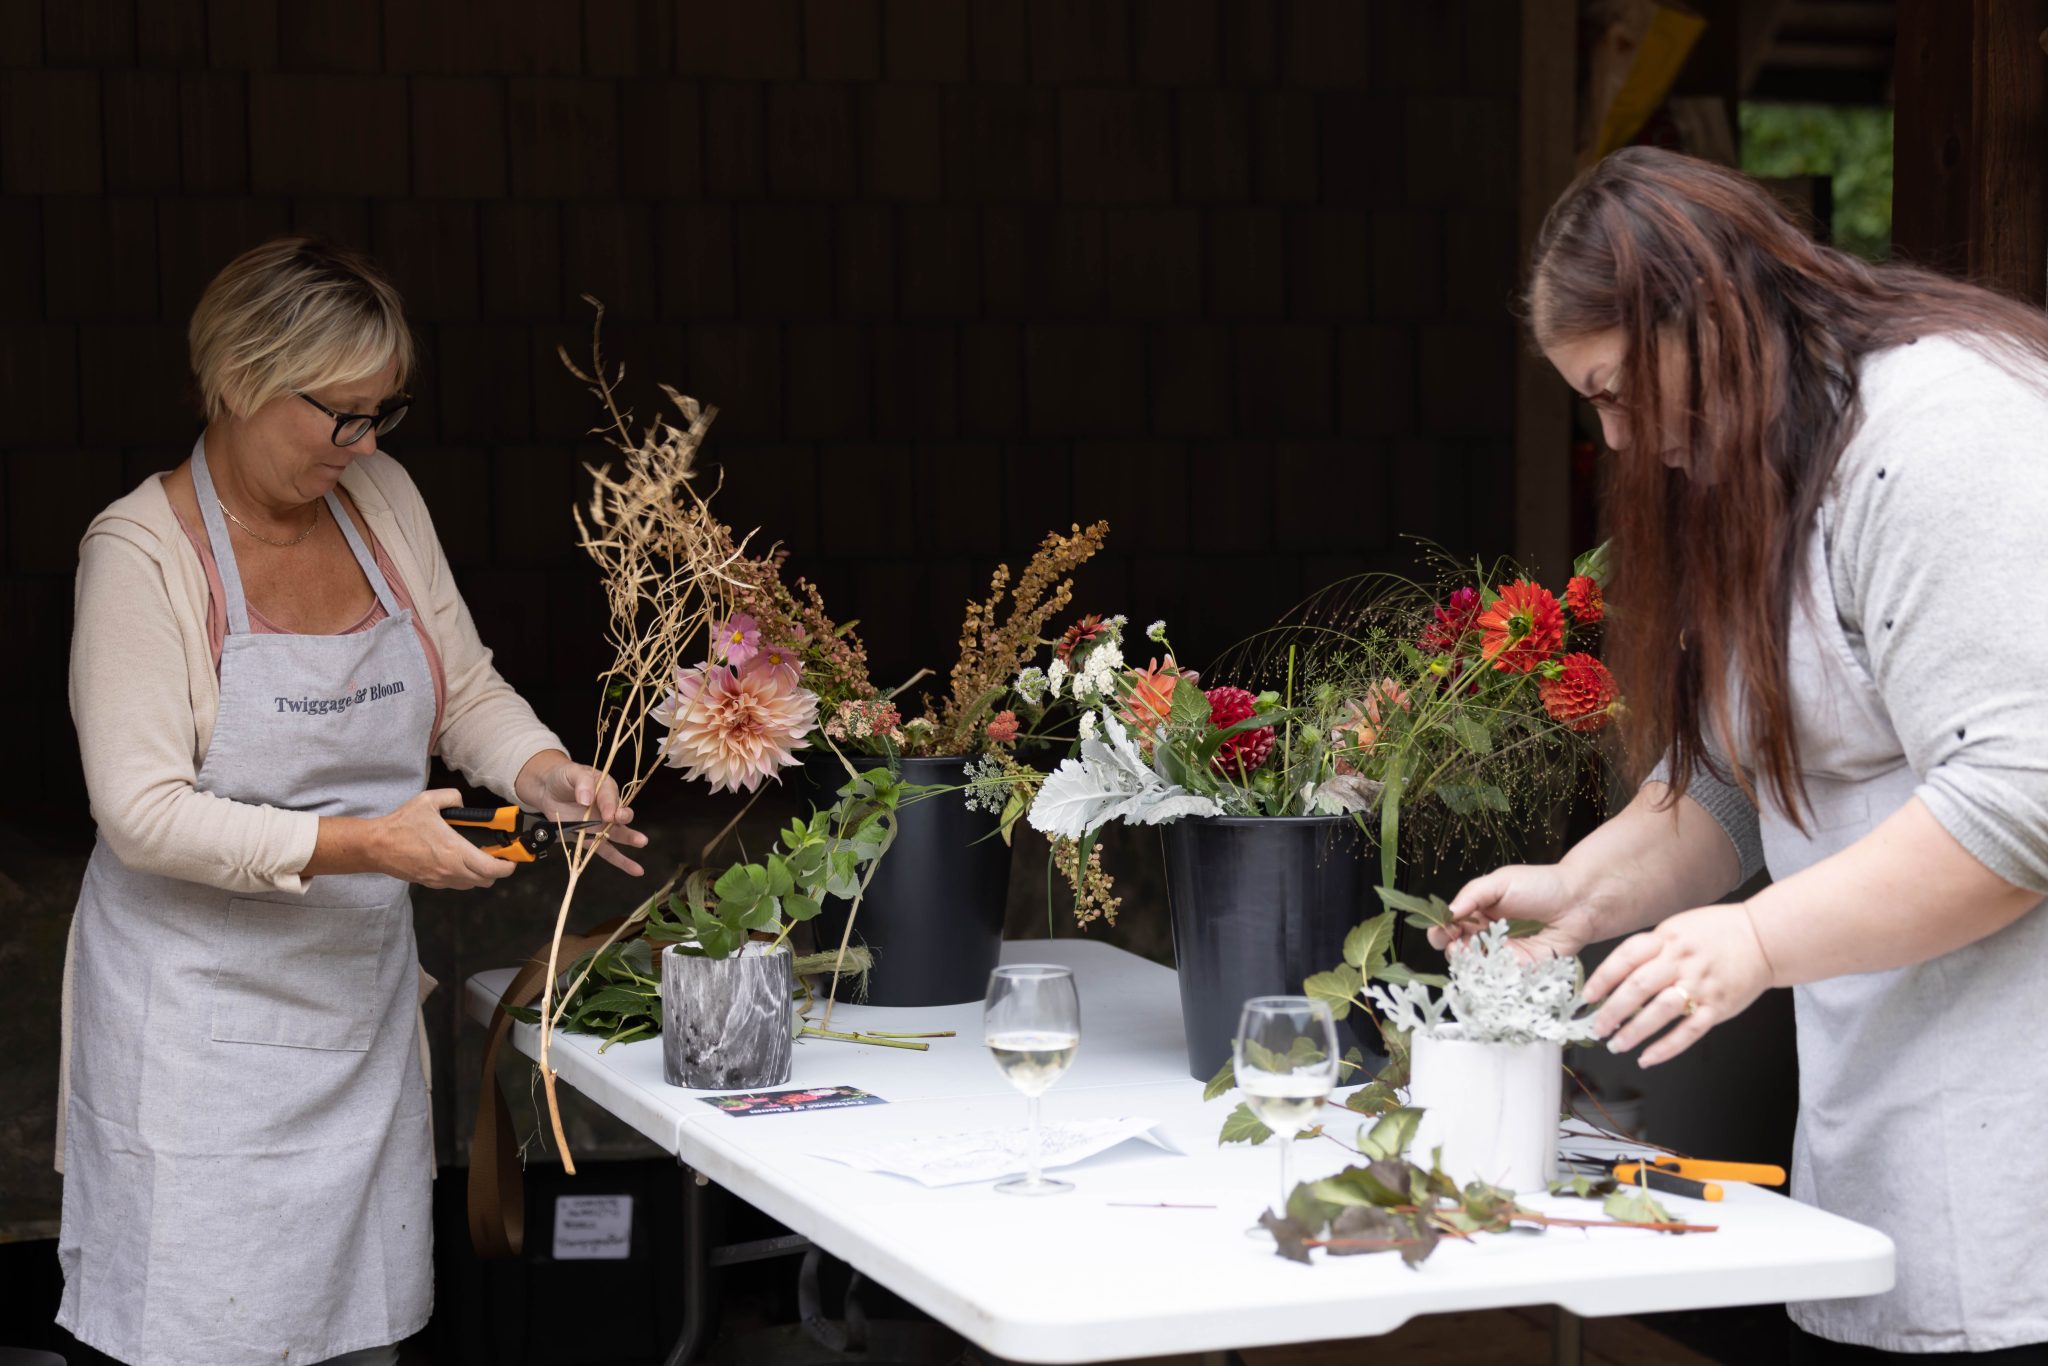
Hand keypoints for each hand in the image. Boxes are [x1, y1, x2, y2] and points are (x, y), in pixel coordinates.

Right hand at [374, 789, 518, 889]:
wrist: (375, 846)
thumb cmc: (400, 825)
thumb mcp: (429, 800)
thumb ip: (453, 797)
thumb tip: (463, 802)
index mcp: (454, 851)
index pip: (491, 869)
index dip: (507, 866)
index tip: (512, 858)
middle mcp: (450, 869)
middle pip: (486, 880)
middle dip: (496, 870)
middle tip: (497, 855)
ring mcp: (440, 879)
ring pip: (471, 884)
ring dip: (480, 874)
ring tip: (478, 857)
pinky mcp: (430, 883)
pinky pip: (455, 884)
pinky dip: (463, 876)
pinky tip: (458, 860)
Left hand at [522, 759, 648, 876]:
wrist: (549, 790)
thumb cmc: (564, 778)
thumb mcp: (572, 773)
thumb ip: (582, 783)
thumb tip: (586, 799)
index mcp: (606, 787)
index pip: (611, 795)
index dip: (610, 805)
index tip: (609, 813)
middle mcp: (608, 807)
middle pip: (621, 813)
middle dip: (622, 817)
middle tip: (618, 819)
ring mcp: (602, 824)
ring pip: (619, 833)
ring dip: (630, 838)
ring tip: (641, 842)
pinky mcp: (592, 839)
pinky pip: (609, 852)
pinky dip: (622, 862)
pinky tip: (636, 870)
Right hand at [1429, 863, 1604, 961]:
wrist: (1579, 902)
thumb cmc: (1541, 886)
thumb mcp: (1500, 882)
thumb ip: (1471, 895)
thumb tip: (1447, 913)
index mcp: (1478, 912)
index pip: (1449, 926)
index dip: (1440, 930)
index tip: (1441, 930)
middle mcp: (1486, 935)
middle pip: (1456, 949)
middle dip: (1451, 948)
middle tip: (1456, 943)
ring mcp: (1503, 954)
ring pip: (1474, 967)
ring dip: (1468, 965)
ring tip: (1472, 955)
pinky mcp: (1520, 970)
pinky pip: (1499, 978)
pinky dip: (1489, 978)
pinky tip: (1489, 968)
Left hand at [1582, 904, 1772, 1065]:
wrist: (1765, 938)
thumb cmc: (1718, 932)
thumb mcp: (1677, 927)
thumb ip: (1650, 948)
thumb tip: (1616, 974)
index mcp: (1667, 939)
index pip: (1625, 958)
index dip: (1602, 979)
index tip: (1588, 997)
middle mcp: (1681, 962)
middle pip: (1638, 987)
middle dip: (1612, 1011)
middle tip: (1597, 1027)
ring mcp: (1700, 986)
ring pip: (1660, 1012)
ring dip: (1634, 1032)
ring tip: (1616, 1044)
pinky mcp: (1718, 1008)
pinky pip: (1688, 1032)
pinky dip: (1666, 1048)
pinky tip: (1647, 1057)